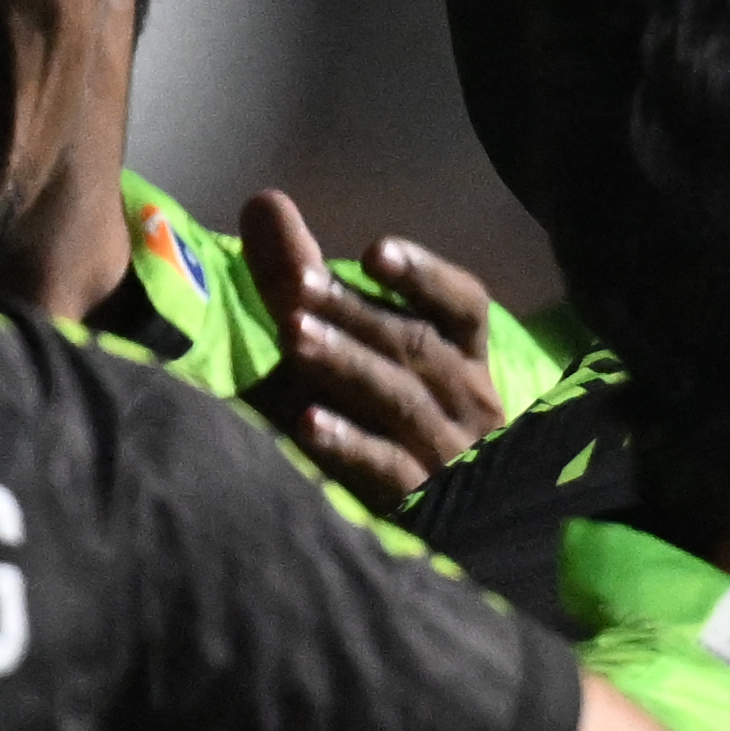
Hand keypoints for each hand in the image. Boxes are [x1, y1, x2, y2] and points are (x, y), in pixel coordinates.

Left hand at [250, 196, 507, 500]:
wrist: (422, 529)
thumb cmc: (375, 421)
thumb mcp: (343, 345)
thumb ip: (303, 278)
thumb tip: (264, 201)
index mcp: (462, 358)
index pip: (463, 305)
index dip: (424, 276)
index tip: (376, 252)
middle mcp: (466, 401)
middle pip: (417, 344)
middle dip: (356, 312)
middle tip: (298, 286)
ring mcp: (447, 454)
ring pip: (401, 398)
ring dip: (347, 363)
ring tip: (295, 335)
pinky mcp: (419, 504)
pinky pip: (387, 468)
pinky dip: (349, 443)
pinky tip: (308, 425)